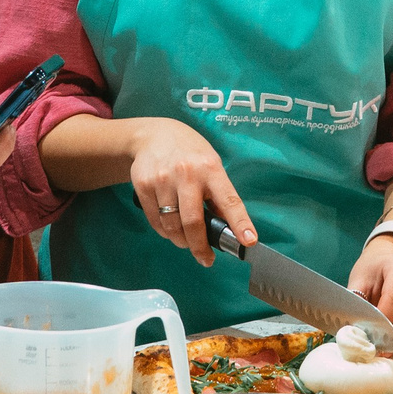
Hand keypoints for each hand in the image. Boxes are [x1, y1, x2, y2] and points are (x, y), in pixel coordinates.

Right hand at [123, 117, 253, 264]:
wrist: (153, 135)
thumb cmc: (189, 153)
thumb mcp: (211, 164)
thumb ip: (219, 193)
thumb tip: (228, 227)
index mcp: (211, 168)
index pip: (229, 201)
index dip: (240, 223)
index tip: (248, 241)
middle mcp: (187, 174)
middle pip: (194, 222)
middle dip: (200, 247)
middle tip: (206, 258)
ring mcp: (163, 180)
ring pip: (172, 226)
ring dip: (181, 240)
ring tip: (186, 240)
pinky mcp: (144, 186)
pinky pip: (155, 221)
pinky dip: (165, 231)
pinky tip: (170, 226)